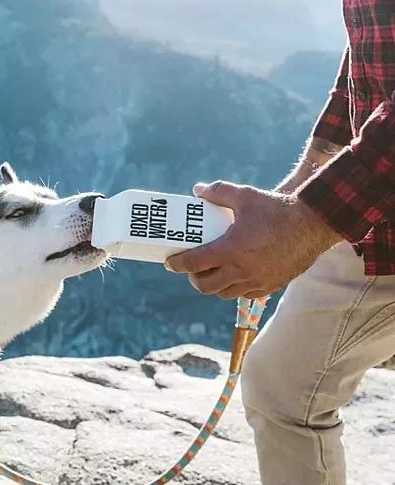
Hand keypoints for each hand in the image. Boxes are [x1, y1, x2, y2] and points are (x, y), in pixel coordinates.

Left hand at [165, 181, 339, 297]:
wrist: (314, 225)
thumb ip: (218, 192)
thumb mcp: (245, 196)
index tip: (170, 262)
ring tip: (212, 271)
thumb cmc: (278, 209)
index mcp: (230, 249)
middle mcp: (241, 270)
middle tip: (192, 267)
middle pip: (205, 286)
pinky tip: (234, 275)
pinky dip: (234, 287)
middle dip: (194, 278)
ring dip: (213, 285)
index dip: (178, 264)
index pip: (194, 263)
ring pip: (224, 293)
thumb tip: (198, 190)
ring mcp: (256, 281)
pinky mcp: (270, 286)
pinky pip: (244, 294)